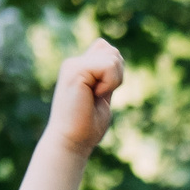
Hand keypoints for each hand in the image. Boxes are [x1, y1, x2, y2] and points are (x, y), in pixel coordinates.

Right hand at [47, 39, 124, 156]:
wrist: (72, 140)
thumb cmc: (87, 125)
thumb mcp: (102, 94)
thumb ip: (106, 76)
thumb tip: (112, 54)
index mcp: (80, 68)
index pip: (106, 49)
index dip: (115, 69)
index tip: (103, 92)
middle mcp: (74, 63)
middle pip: (113, 52)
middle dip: (117, 75)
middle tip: (100, 96)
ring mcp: (73, 65)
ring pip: (112, 56)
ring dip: (113, 81)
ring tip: (96, 96)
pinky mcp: (75, 70)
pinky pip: (108, 66)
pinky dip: (109, 83)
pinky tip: (95, 95)